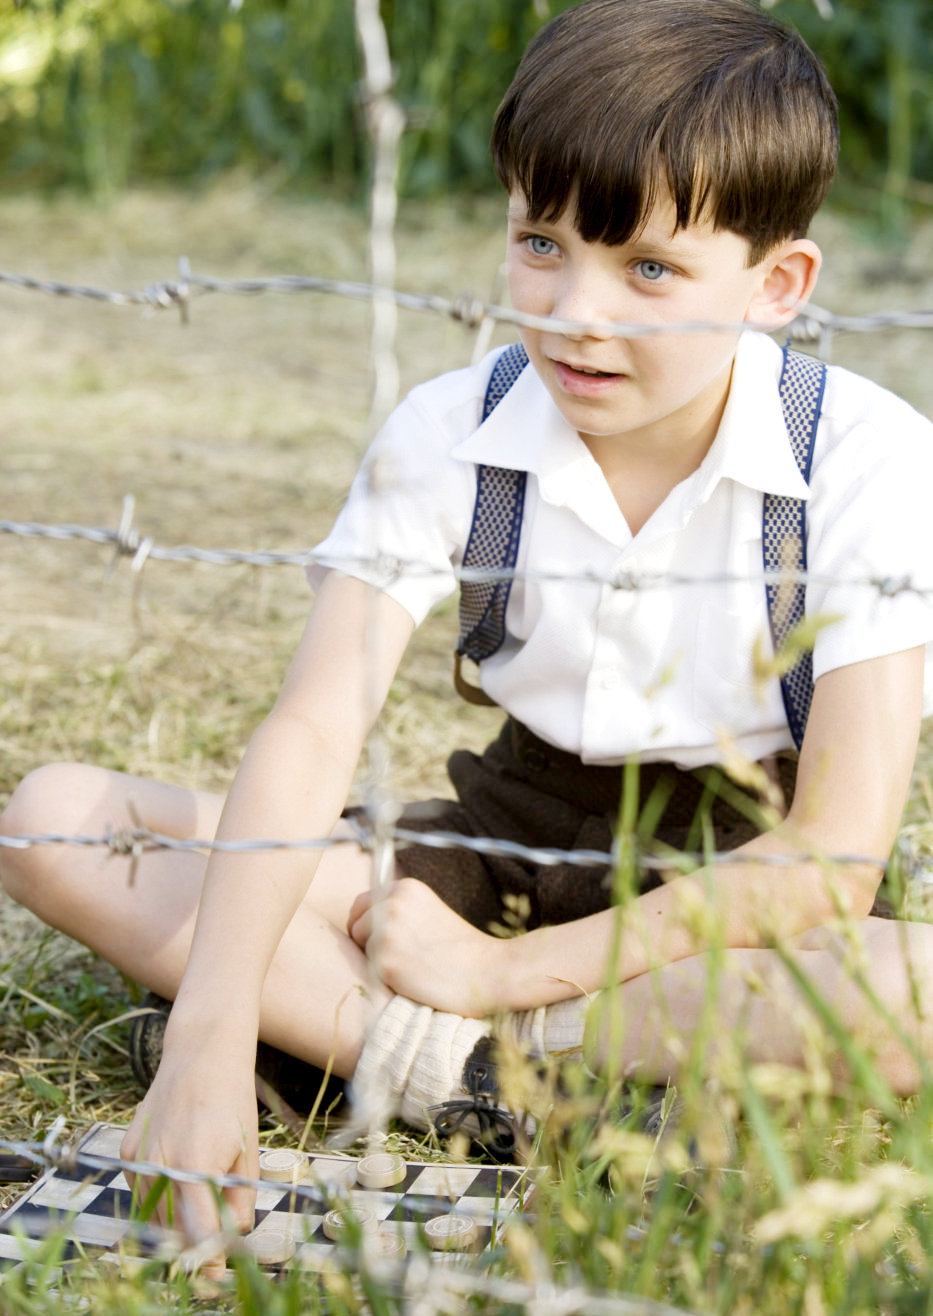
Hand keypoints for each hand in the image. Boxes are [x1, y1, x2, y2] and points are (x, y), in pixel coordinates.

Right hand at [120, 1048, 258, 1278]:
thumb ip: (239, 1197)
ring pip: (152, 1215)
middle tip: (209, 1256)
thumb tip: (231, 1237)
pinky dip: (158, 1199)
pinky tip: (178, 1183)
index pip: (196, 1232)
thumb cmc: (232, 1100)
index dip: (207, 1258)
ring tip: (197, 1221)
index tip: (217, 1273)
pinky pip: (141, 1192)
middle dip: (190, 1248)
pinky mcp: (127, 1151)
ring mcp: (139, 1157)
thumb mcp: (248, 1149)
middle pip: (171, 1229)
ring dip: (172, 1227)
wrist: (200, 1053)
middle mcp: (161, 1163)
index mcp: (196, 1162)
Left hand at [347, 878, 503, 1015]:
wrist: (489, 971)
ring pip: (361, 948)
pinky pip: (369, 971)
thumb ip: (400, 909)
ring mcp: (385, 931)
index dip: (367, 923)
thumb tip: (362, 918)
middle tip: (394, 958)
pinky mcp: (384, 960)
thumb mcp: (429, 911)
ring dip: (376, 960)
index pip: (362, 903)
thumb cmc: (462, 948)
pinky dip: (385, 979)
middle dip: (366, 941)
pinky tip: (413, 979)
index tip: (381, 940)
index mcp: (404, 887)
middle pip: (355, 924)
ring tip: (411, 967)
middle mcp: (391, 903)